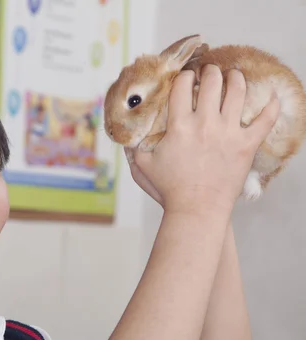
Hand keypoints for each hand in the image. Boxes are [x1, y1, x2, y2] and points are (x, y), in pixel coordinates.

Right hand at [130, 65, 279, 215]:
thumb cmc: (169, 190)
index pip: (182, 85)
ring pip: (238, 91)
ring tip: (234, 77)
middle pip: (212, 81)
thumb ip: (133, 148)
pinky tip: (272, 96)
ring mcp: (229, 132)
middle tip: (210, 72)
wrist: (197, 210)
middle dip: (211, 71)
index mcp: (180, 125)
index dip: (183, 76)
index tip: (185, 77)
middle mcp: (205, 123)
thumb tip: (125, 136)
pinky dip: (272, 105)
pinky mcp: (247, 144)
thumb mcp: (143, 167)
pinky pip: (266, 119)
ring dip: (236, 78)